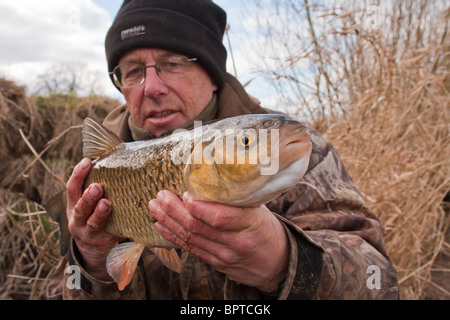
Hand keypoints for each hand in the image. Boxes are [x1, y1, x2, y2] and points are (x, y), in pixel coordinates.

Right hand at [66, 158, 120, 279]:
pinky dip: (119, 229)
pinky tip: (128, 222)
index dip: (78, 174)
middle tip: (98, 186)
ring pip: (93, 224)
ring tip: (106, 204)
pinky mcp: (104, 242)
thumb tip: (116, 155)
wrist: (92, 248)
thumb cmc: (93, 214)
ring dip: (99, 213)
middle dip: (88, 197)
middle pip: (80, 208)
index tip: (87, 161)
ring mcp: (89, 233)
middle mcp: (77, 220)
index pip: (72, 188)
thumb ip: (98, 185)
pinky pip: (112, 235)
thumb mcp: (89, 201)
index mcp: (74, 205)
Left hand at [149, 190, 288, 292]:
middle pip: (198, 227)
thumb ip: (237, 197)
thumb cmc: (266, 229)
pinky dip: (173, 236)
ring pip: (190, 238)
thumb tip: (210, 174)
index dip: (198, 206)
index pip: (220, 217)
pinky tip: (160, 226)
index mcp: (250, 224)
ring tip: (154, 207)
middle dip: (174, 210)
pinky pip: (190, 248)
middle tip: (161, 195)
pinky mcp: (215, 263)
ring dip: (168, 221)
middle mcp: (236, 242)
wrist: (277, 262)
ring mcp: (224, 256)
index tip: (184, 192)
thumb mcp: (259, 209)